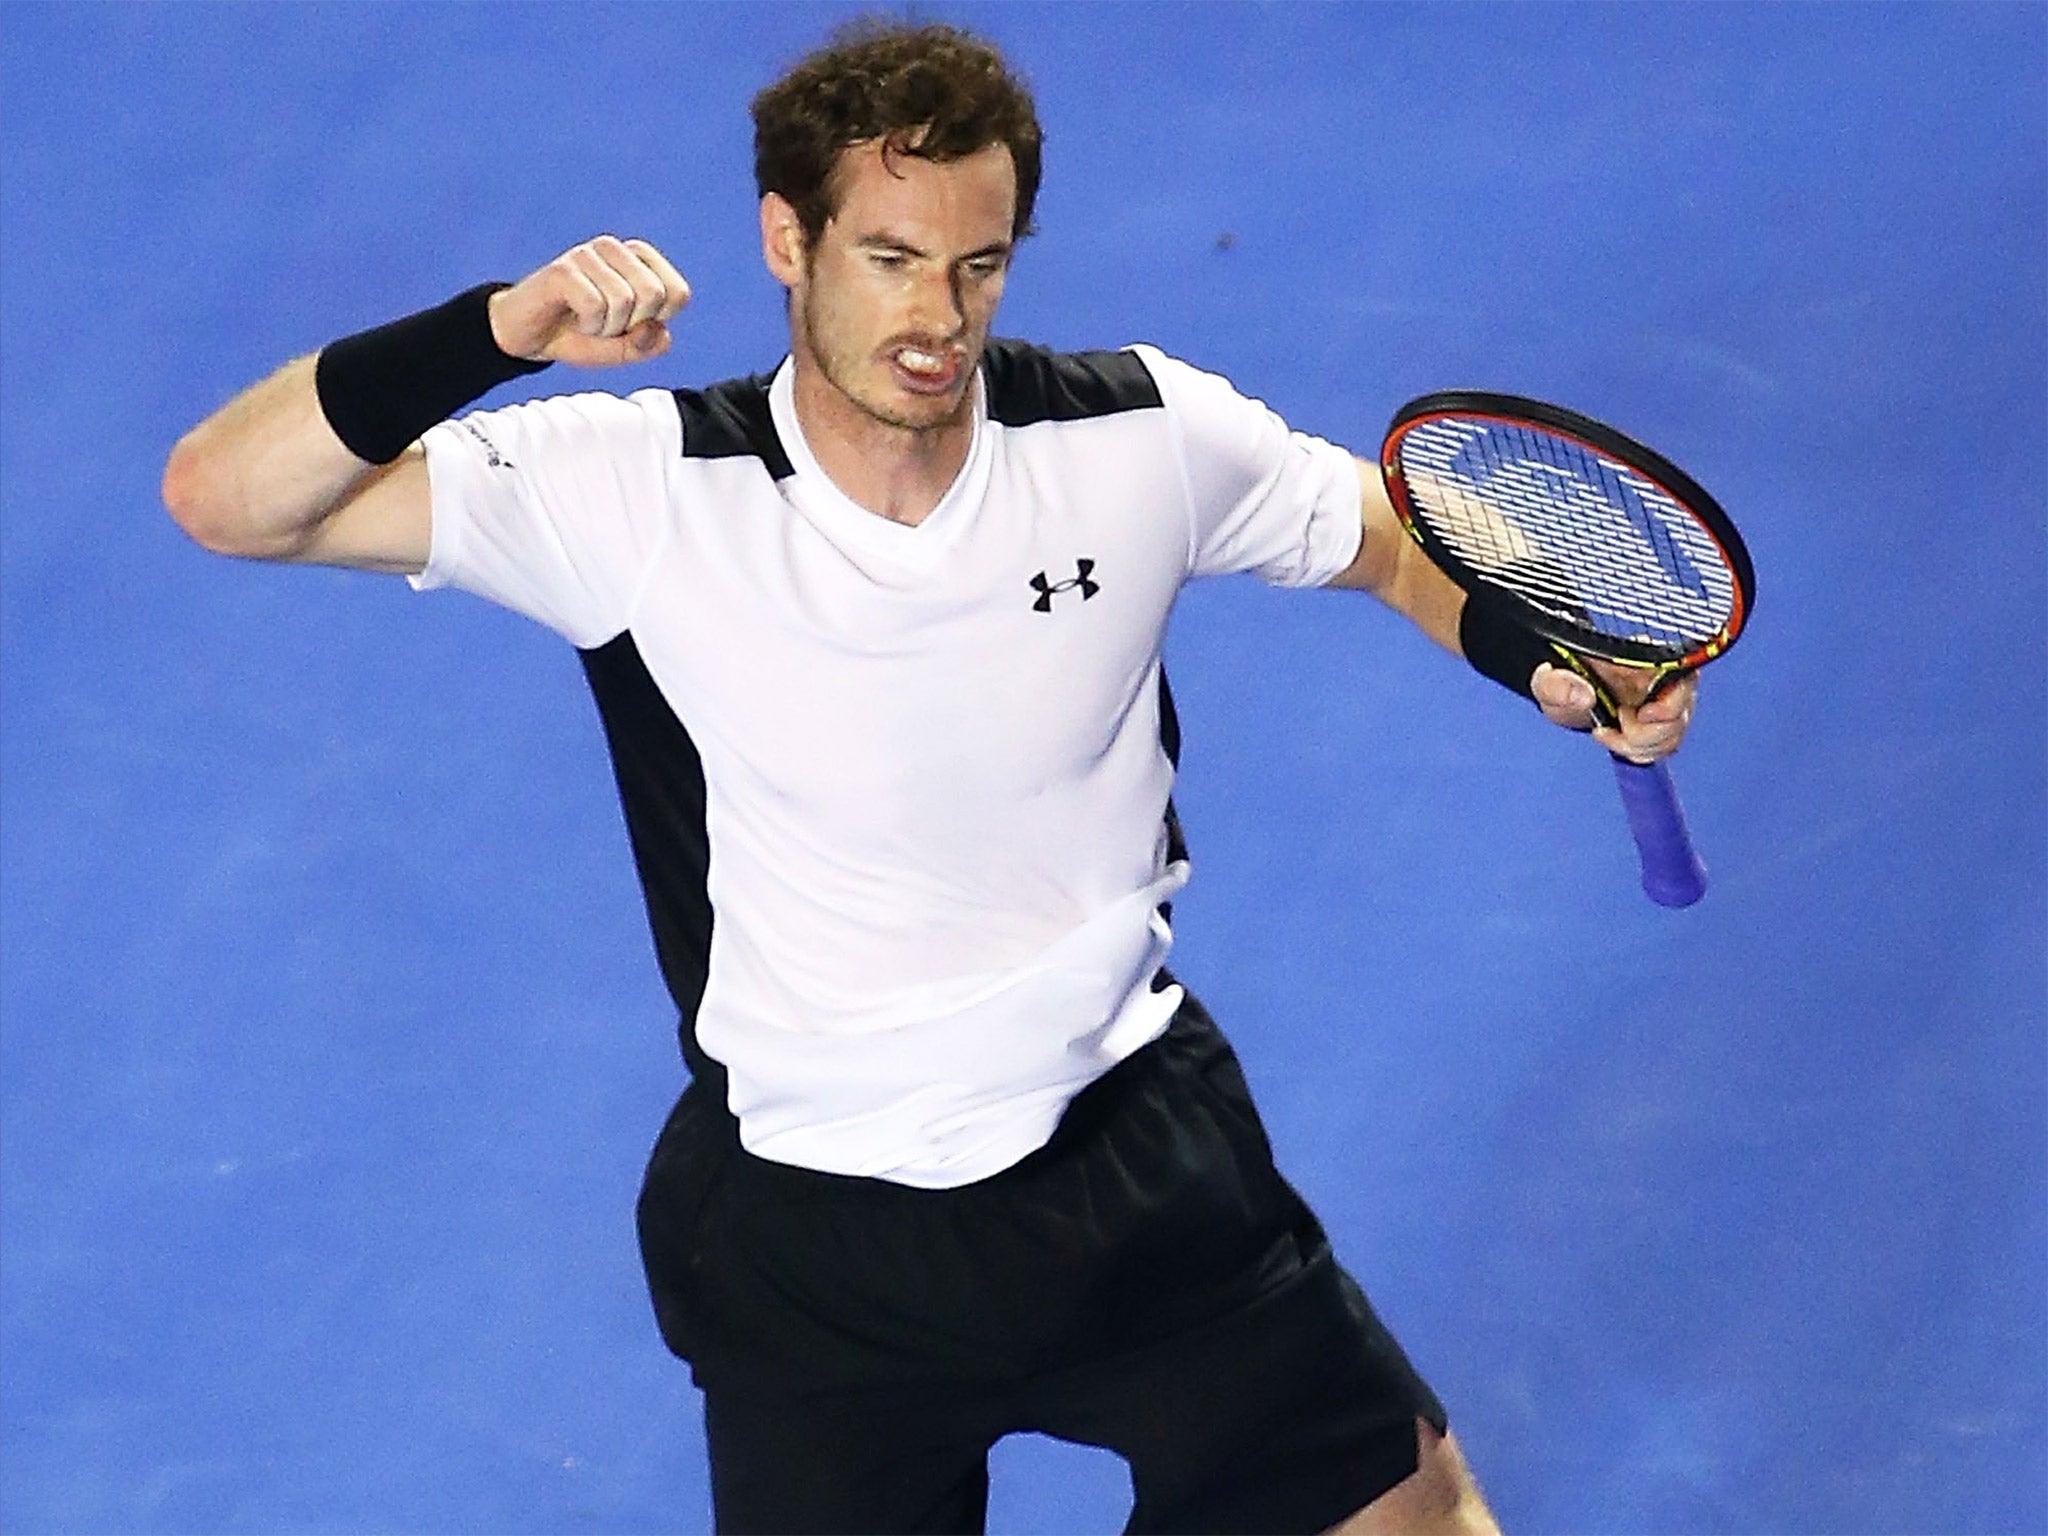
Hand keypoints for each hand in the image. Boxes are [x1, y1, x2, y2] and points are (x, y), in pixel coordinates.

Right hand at [489, 236, 691, 366]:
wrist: (527, 336)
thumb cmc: (577, 335)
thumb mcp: (621, 349)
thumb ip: (648, 344)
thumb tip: (660, 332)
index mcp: (638, 259)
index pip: (678, 293)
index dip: (658, 322)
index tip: (631, 325)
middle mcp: (615, 249)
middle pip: (654, 295)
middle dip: (632, 325)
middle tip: (605, 325)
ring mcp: (587, 254)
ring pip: (624, 301)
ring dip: (606, 328)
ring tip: (586, 322)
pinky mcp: (563, 269)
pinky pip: (595, 306)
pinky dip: (588, 326)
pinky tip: (572, 319)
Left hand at [1533, 659, 1696, 763]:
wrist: (1568, 694)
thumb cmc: (1562, 681)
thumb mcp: (1548, 681)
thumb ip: (1556, 684)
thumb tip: (1584, 696)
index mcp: (1642, 659)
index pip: (1683, 678)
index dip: (1669, 705)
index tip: (1643, 716)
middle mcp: (1663, 679)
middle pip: (1679, 716)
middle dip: (1645, 733)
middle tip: (1616, 722)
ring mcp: (1665, 702)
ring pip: (1673, 737)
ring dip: (1639, 745)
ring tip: (1610, 730)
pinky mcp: (1661, 723)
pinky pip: (1666, 747)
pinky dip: (1640, 752)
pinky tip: (1616, 739)